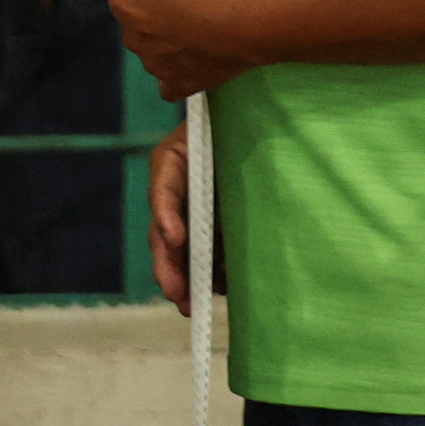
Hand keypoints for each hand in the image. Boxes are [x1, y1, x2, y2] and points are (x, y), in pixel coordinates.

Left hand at [112, 0, 261, 100]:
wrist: (246, 18)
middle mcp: (130, 35)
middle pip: (141, 14)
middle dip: (157, 4)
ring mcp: (152, 64)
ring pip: (154, 47)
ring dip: (168, 37)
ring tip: (200, 26)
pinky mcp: (176, 84)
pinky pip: (170, 79)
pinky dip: (178, 70)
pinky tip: (193, 59)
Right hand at [142, 122, 233, 310]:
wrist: (260, 125)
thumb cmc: (241, 121)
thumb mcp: (229, 127)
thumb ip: (227, 141)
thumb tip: (216, 190)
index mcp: (174, 163)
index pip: (164, 190)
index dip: (166, 214)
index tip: (175, 236)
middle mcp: (177, 193)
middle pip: (165, 234)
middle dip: (169, 266)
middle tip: (178, 294)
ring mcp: (193, 214)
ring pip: (181, 254)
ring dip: (185, 281)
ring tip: (194, 304)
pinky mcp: (214, 231)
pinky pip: (207, 258)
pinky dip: (211, 278)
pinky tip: (221, 292)